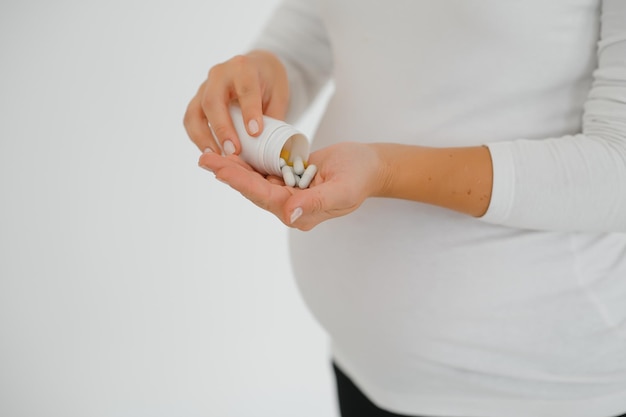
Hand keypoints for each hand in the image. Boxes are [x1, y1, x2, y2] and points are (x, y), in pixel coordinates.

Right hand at [183, 50, 288, 154]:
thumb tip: (270, 149)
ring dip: (203, 137)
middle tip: (233, 151)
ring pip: (195, 112)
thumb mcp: (279, 95)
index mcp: (244, 68)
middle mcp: (220, 74)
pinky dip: (197, 138)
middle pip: (213, 101)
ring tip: (216, 156)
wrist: (258, 68)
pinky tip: (209, 152)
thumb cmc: (269, 83)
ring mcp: (204, 87)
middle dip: (222, 128)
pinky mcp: (197, 100)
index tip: (255, 132)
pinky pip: (190, 120)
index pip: (245, 90)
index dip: (249, 112)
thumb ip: (274, 118)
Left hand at [198, 142, 385, 230]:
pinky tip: (232, 154)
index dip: (241, 183)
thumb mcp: (343, 190)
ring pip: (256, 181)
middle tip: (204, 159)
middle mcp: (291, 206)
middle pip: (254, 190)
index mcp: (301, 212)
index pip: (265, 197)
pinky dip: (248, 163)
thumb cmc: (360, 176)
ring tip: (209, 156)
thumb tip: (289, 214)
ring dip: (234, 169)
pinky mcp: (290, 180)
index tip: (220, 170)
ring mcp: (290, 193)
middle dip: (229, 174)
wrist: (371, 167)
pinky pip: (265, 172)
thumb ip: (317, 203)